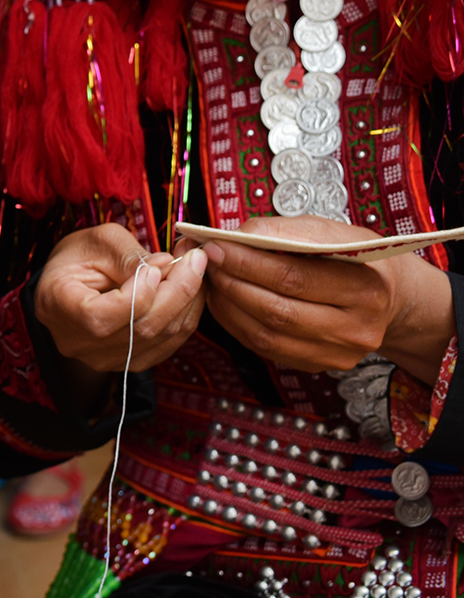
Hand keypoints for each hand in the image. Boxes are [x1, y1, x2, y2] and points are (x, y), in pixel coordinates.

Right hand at [36, 224, 208, 406]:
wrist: (66, 285)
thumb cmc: (76, 259)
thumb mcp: (96, 242)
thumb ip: (130, 255)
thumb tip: (168, 265)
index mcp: (59, 308)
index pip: (101, 316)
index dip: (138, 293)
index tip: (158, 264)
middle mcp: (81, 343)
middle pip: (141, 328)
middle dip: (178, 290)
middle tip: (195, 258)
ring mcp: (106, 358)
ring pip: (162, 336)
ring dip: (188, 300)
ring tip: (194, 268)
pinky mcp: (130, 361)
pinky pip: (169, 343)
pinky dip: (185, 315)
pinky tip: (188, 289)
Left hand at [200, 215, 456, 382]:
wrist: (391, 298)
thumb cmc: (355, 258)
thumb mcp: (332, 233)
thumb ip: (285, 232)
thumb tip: (237, 235)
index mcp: (366, 287)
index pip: (294, 277)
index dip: (248, 263)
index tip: (215, 246)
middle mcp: (356, 327)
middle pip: (278, 309)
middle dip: (233, 283)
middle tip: (205, 262)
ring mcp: (338, 353)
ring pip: (267, 334)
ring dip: (229, 305)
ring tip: (211, 280)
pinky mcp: (320, 365)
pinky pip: (266, 348)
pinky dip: (237, 324)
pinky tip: (225, 302)